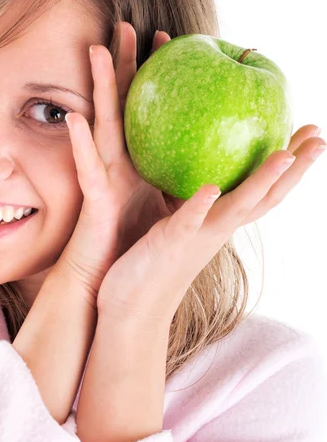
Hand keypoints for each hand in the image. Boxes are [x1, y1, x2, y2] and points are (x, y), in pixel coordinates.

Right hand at [51, 22, 178, 304]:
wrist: (107, 278)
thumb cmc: (134, 243)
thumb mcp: (163, 202)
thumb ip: (174, 175)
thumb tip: (205, 158)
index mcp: (136, 160)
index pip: (144, 108)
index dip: (152, 76)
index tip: (166, 41)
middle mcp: (117, 161)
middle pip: (121, 104)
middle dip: (124, 66)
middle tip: (126, 26)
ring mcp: (102, 176)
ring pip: (102, 124)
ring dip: (100, 89)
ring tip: (98, 52)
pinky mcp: (94, 199)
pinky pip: (88, 169)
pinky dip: (80, 144)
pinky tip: (75, 119)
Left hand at [96, 125, 324, 326]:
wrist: (133, 307)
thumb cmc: (152, 262)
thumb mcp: (176, 221)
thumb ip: (188, 197)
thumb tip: (196, 167)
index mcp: (221, 222)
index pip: (263, 189)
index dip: (289, 164)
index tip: (308, 134)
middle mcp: (219, 229)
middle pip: (267, 196)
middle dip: (295, 167)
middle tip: (318, 136)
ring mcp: (199, 237)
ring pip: (238, 207)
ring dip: (262, 182)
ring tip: (283, 154)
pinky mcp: (171, 242)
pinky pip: (189, 222)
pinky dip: (201, 205)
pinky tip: (212, 188)